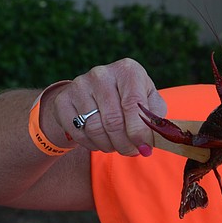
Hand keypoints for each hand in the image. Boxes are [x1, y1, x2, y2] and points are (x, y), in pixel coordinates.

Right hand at [44, 58, 166, 156]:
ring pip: (95, 129)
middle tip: (132, 152)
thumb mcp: (148, 100)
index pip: (133, 105)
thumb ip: (156, 117)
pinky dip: (92, 144)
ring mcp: (80, 85)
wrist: (93, 93)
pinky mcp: (64, 99)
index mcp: (128, 70)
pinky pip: (78, 132)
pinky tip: (100, 141)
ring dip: (109, 146)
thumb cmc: (129, 99)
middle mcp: (102, 74)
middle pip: (113, 121)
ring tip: (117, 146)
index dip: (139, 132)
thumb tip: (157, 136)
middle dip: (125, 144)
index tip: (145, 148)